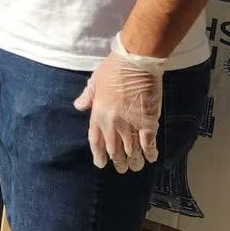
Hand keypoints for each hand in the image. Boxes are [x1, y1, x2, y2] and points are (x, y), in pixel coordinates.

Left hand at [73, 34, 163, 172]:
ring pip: (131, 151)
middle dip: (118, 162)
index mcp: (98, 114)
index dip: (99, 155)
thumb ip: (87, 96)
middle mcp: (112, 124)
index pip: (96, 141)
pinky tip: (151, 157)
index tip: (101, 164)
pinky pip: (148, 144)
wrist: (135, 62)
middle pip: (114, 150)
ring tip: (135, 166)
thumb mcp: (95, 81)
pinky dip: (150, 153)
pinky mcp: (148, 123)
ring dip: (133, 161)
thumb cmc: (113, 69)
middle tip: (121, 168)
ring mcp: (130, 125)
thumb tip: (78, 106)